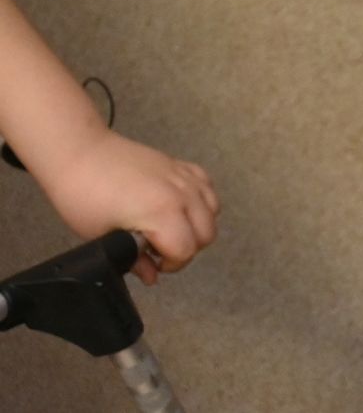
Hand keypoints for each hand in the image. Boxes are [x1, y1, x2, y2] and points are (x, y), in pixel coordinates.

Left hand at [35, 130, 217, 282]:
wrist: (80, 154)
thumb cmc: (83, 196)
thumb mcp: (102, 237)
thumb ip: (134, 259)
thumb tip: (152, 275)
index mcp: (163, 213)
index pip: (186, 250)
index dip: (170, 264)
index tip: (151, 264)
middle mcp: (183, 194)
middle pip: (207, 233)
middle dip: (186, 248)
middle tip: (158, 250)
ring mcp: (185, 177)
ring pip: (213, 211)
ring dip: (196, 225)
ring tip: (169, 228)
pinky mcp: (182, 165)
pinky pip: (207, 187)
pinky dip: (201, 201)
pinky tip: (178, 206)